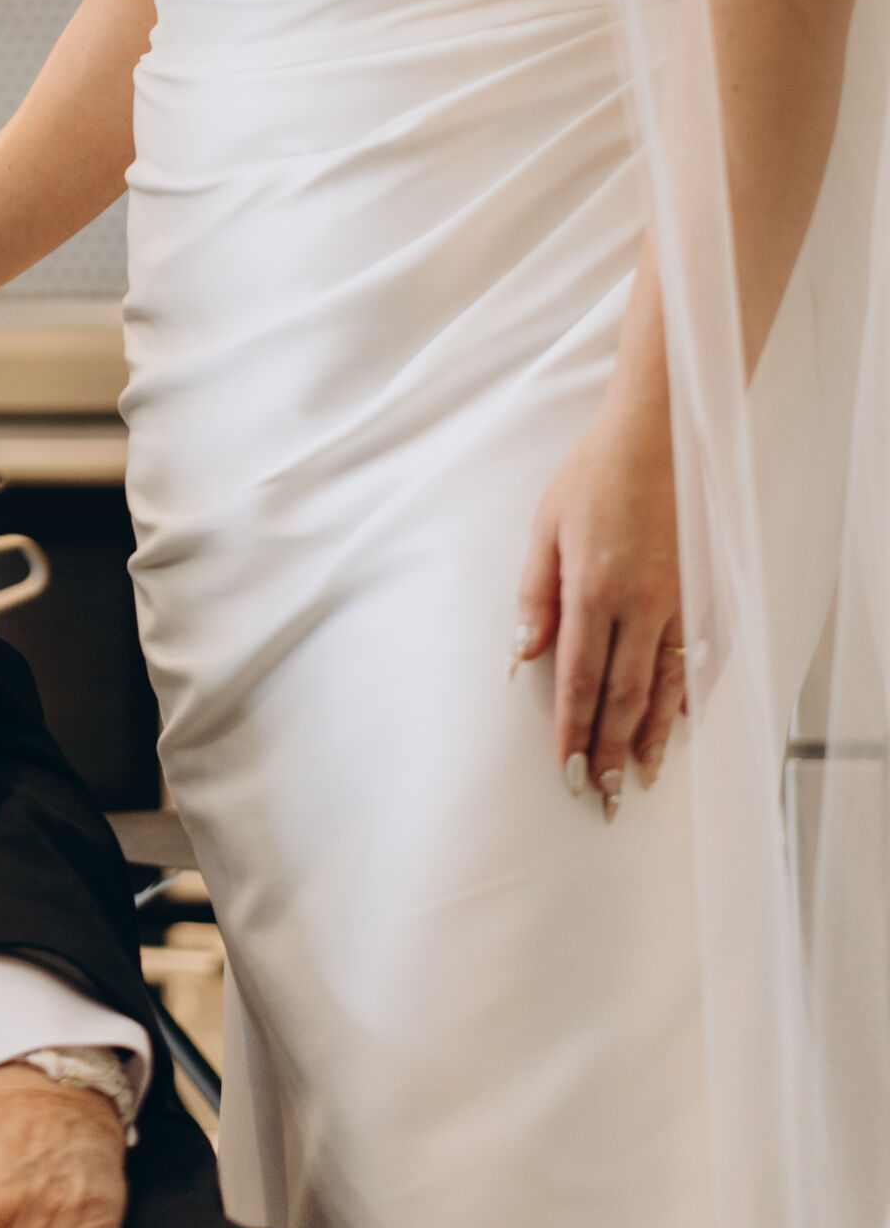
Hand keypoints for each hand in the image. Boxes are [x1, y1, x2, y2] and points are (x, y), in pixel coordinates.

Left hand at [514, 400, 684, 813]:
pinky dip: (694, 693)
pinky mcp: (705, 589)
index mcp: (592, 588)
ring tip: (644, 777)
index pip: (579, 678)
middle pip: (625, 694)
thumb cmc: (594, 474)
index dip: (573, 729)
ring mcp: (680, 599)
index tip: (568, 769)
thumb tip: (522, 656)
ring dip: (655, 736)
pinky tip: (687, 720)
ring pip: (668, 685)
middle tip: (605, 795)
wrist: (659, 432)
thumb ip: (535, 595)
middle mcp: (641, 603)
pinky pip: (702, 654)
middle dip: (612, 750)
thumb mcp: (545, 526)